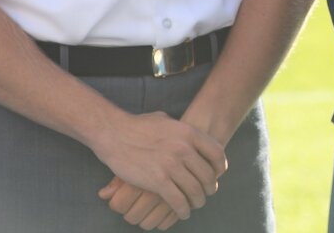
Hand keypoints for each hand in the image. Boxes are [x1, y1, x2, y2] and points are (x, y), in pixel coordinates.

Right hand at [87, 112, 225, 220]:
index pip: (217, 153)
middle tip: (207, 193)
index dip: (220, 167)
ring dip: (197, 201)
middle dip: (210, 187)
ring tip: (195, 204)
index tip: (218, 174)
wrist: (113, 133)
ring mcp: (171, 165)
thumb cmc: (138, 125)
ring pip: (194, 190)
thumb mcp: (167, 120)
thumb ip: (181, 131)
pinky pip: (178, 200)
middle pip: (207, 175)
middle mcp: (184, 149)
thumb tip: (190, 137)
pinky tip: (182, 212)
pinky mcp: (158, 181)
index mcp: (189, 132)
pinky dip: (183, 209)